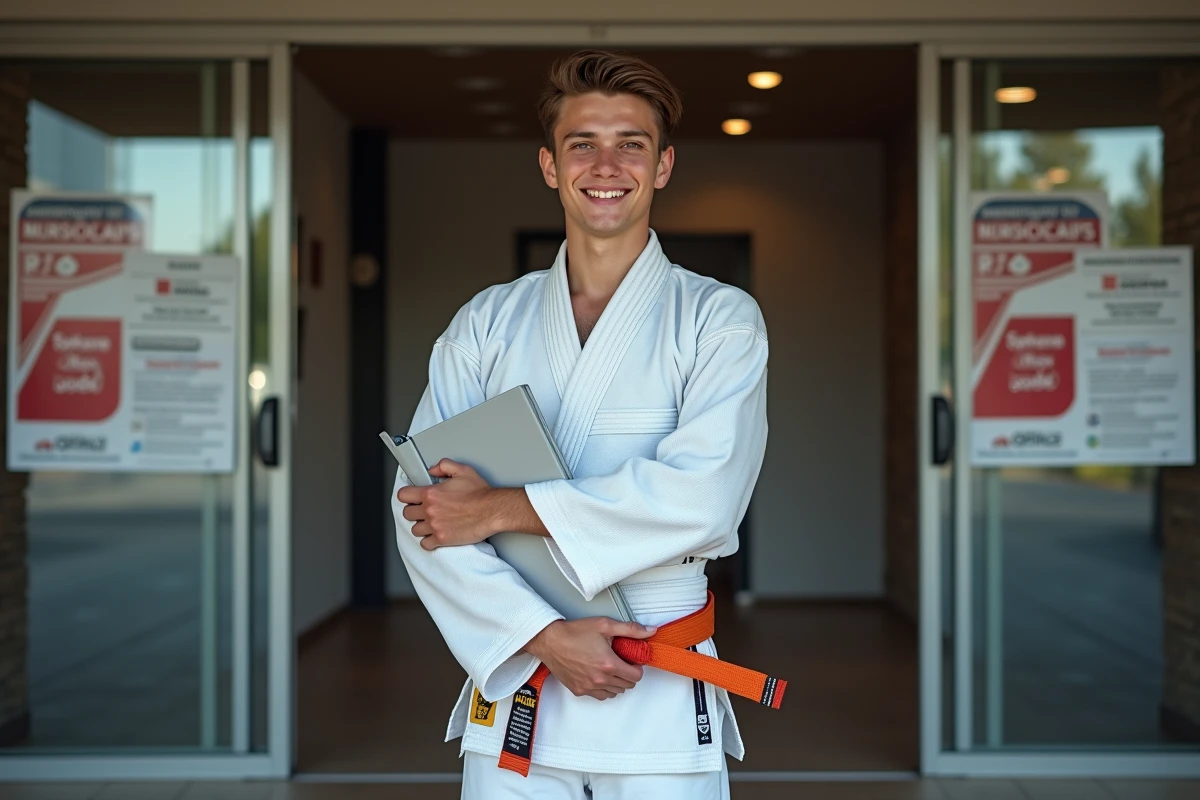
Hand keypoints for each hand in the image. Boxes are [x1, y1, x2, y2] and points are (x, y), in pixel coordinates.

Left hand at [397, 459, 498, 549]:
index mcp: (431, 493)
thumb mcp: (463, 470)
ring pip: (415, 529)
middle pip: (407, 513)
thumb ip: (444, 466)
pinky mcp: (442, 539)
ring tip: (430, 523)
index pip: (403, 495)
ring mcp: (435, 526)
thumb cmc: (480, 493)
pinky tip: (434, 535)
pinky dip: (428, 541)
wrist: (492, 510)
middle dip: (414, 511)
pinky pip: (425, 544)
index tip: (411, 497)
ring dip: (421, 526)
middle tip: (423, 510)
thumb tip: (432, 470)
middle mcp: (430, 510)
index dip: (407, 496)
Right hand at [523, 617, 656, 700]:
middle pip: (627, 685)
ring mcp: (589, 687)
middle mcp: (600, 679)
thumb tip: (650, 632)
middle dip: (628, 674)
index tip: (632, 660)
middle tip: (622, 662)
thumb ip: (630, 629)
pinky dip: (604, 689)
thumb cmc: (575, 632)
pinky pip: (600, 696)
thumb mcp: (605, 625)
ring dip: (617, 682)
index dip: (637, 667)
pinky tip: (599, 676)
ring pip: (614, 692)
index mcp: (609, 664)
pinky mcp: (579, 690)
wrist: (550, 641)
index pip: (636, 676)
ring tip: (610, 668)